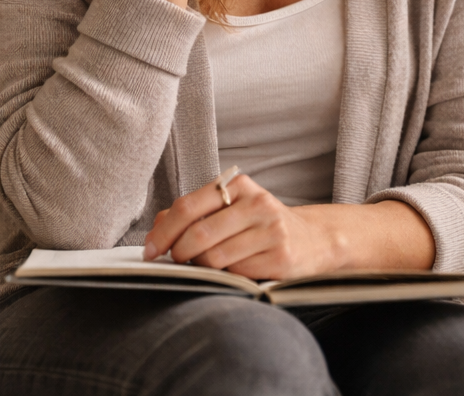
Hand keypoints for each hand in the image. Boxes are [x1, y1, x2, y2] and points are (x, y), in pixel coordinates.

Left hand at [142, 172, 437, 278]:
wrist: (314, 239)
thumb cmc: (261, 225)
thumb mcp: (231, 209)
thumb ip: (194, 213)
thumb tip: (156, 227)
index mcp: (240, 186)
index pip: (188, 207)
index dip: (162, 232)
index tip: (149, 250)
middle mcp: (258, 203)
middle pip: (198, 235)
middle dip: (179, 254)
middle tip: (177, 262)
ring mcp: (271, 230)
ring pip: (214, 258)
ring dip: (203, 268)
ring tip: (211, 264)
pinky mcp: (280, 257)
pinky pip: (235, 273)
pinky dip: (227, 276)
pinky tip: (235, 269)